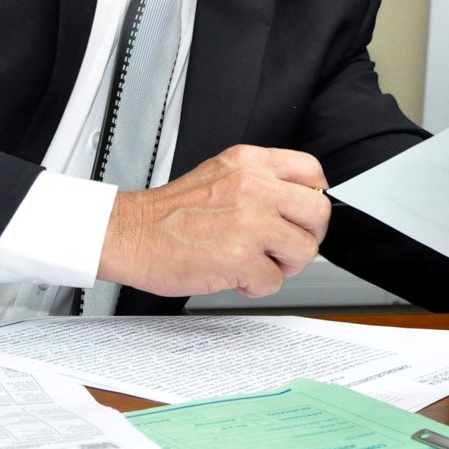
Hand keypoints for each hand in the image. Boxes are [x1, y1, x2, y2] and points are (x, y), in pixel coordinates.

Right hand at [95, 144, 330, 298]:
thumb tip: (296, 203)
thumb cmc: (169, 212)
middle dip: (305, 236)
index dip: (313, 199)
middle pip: (318, 213)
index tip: (301, 215)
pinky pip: (275, 281)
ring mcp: (250, 222)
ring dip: (283, 265)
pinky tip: (235, 275)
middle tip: (283, 246)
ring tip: (255, 262)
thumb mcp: (221, 174)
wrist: (129, 233)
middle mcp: (254, 186)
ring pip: (304, 250)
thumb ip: (259, 182)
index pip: (312, 171)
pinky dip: (256, 286)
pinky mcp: (241, 257)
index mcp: (250, 162)